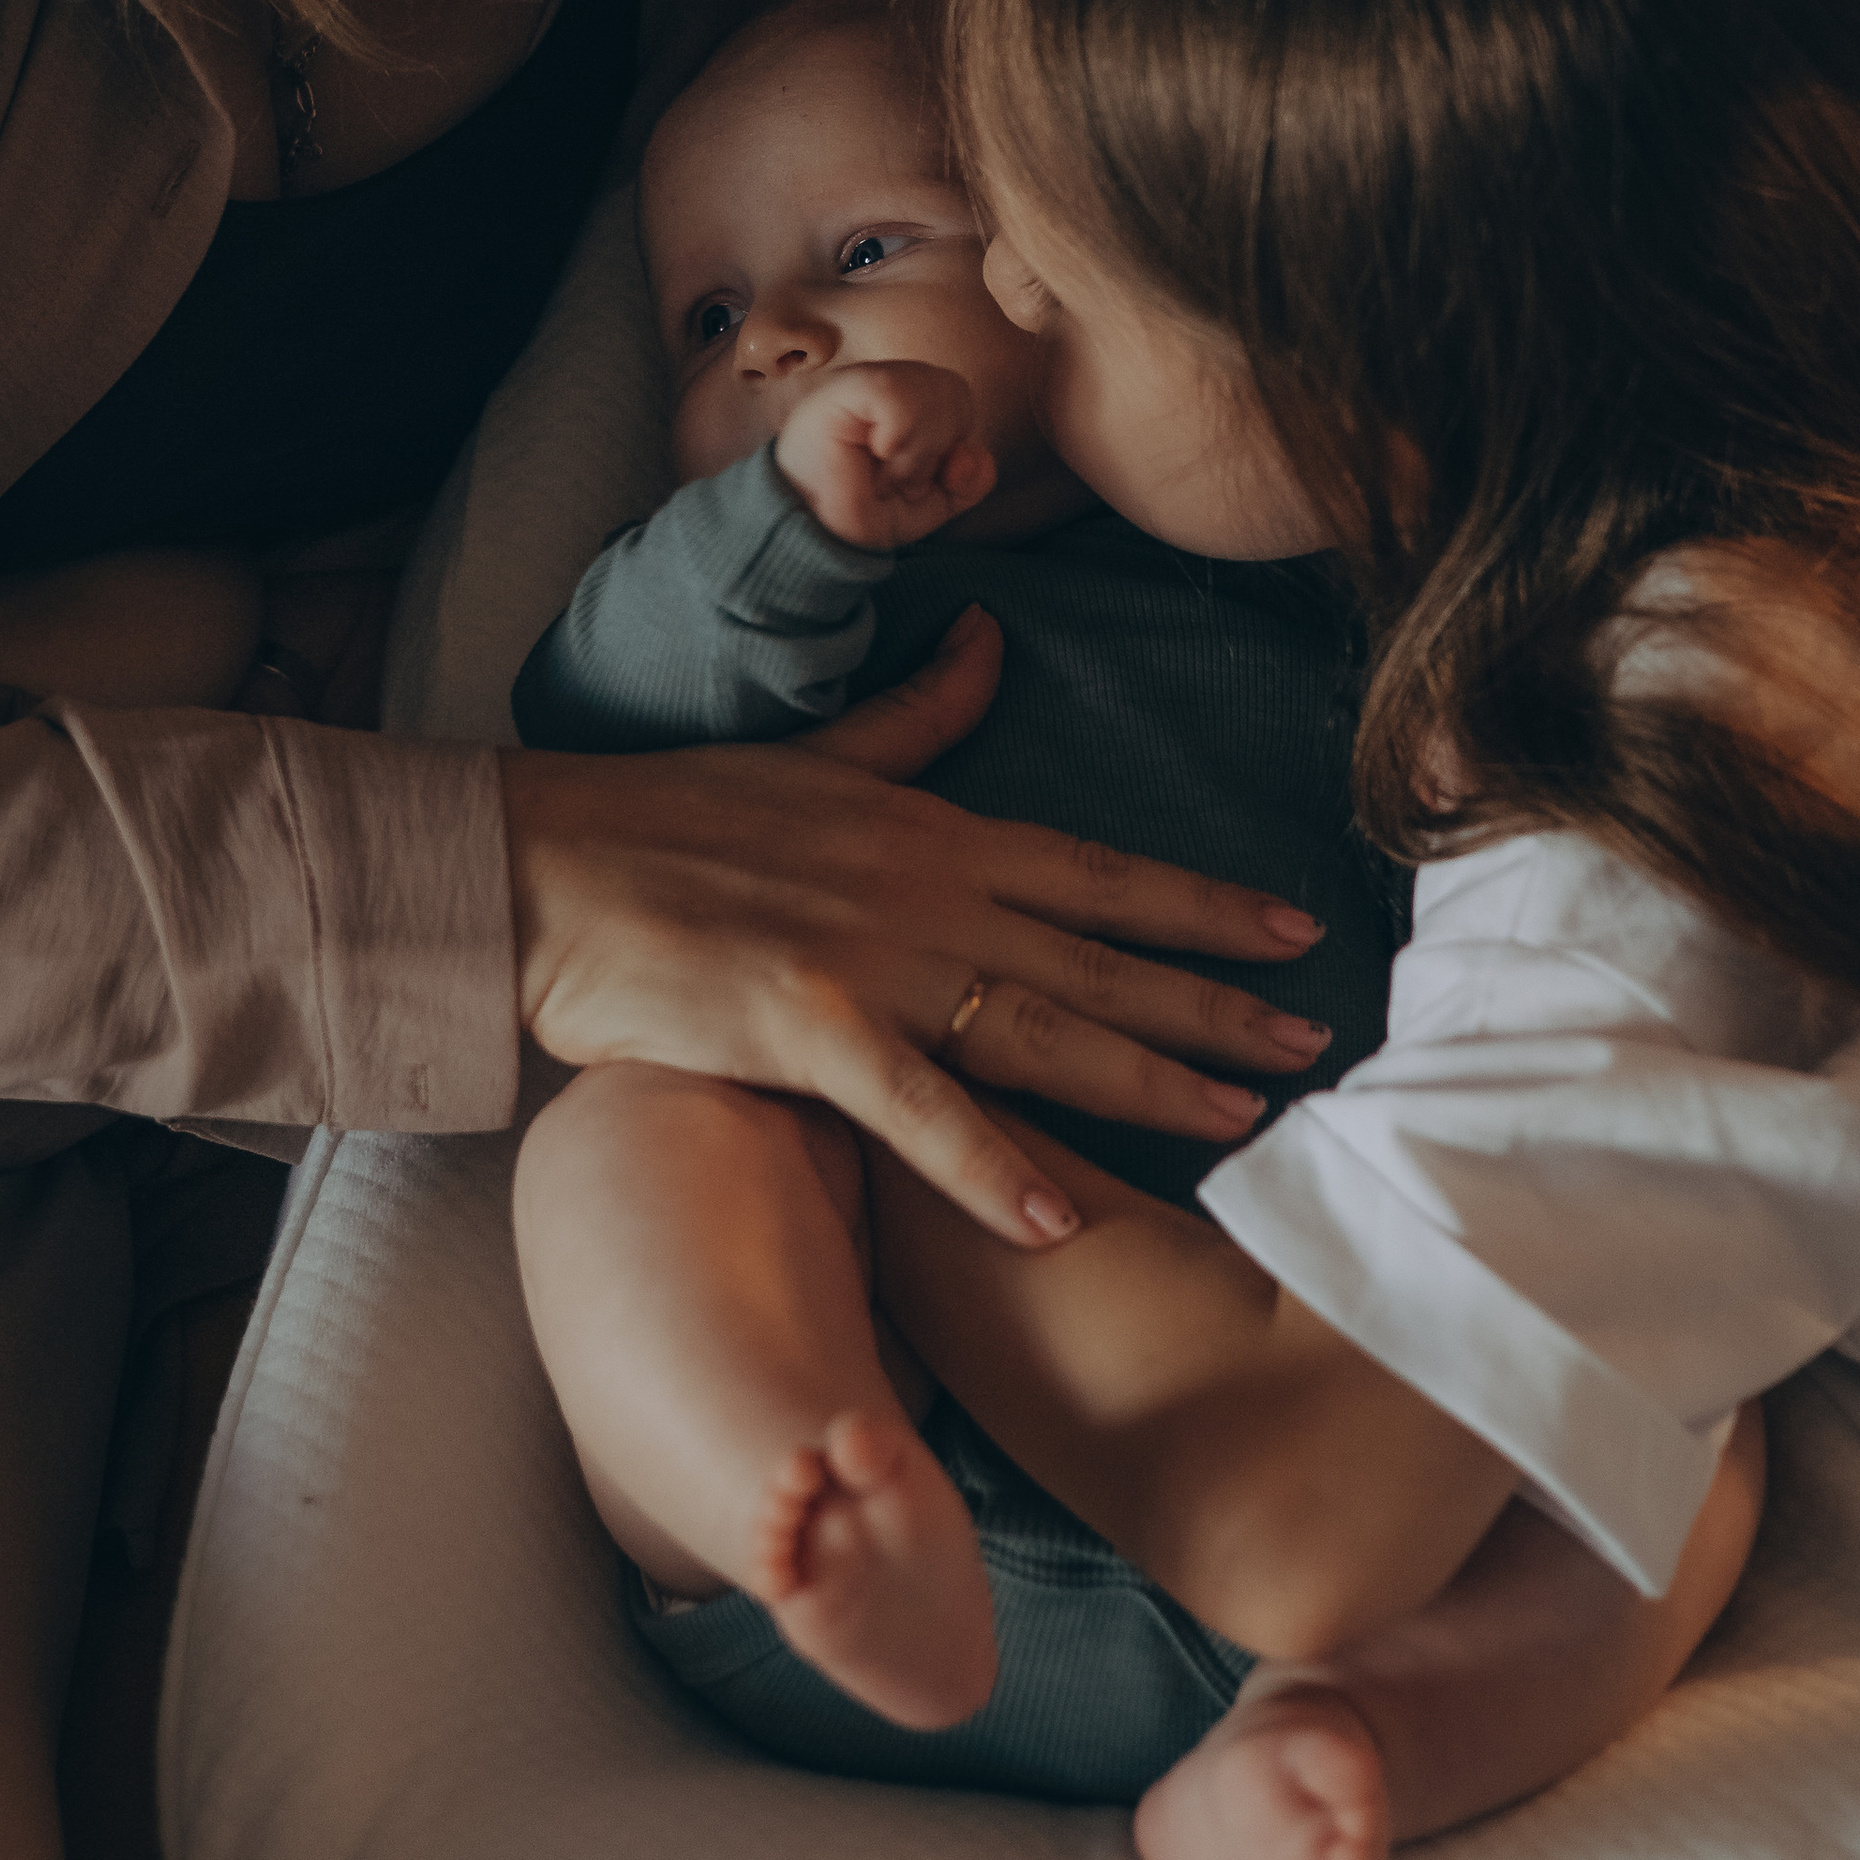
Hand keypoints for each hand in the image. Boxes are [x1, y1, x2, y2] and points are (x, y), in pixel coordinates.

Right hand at [500, 606, 1322, 1247]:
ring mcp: (870, 958)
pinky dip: (991, 1164)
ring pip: (1042, 1026)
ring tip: (1246, 1120)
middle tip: (1319, 1041)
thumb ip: (916, 717)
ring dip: (1150, 1076)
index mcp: (930, 830)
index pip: (1097, 871)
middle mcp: (924, 890)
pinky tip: (1060, 1219)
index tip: (1294, 930)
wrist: (541, 862)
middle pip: (1100, 955)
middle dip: (1217, 1000)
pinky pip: (918, 1108)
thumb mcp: (813, 753)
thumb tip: (990, 641)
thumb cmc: (665, 814)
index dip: (1200, 903)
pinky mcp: (803, 1024)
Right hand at [773, 360, 995, 549]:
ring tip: (886, 471)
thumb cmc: (862, 511)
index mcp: (910, 401)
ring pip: (932, 388)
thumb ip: (968, 480)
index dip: (955, 444)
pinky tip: (875, 451)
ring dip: (918, 448)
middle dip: (938, 448)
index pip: (959, 398)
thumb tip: (973, 453)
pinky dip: (899, 435)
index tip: (918, 483)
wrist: (815, 534)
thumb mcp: (932, 503)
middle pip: (955, 390)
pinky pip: (899, 393)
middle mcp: (889, 383)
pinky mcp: (846, 385)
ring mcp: (865, 380)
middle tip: (900, 480)